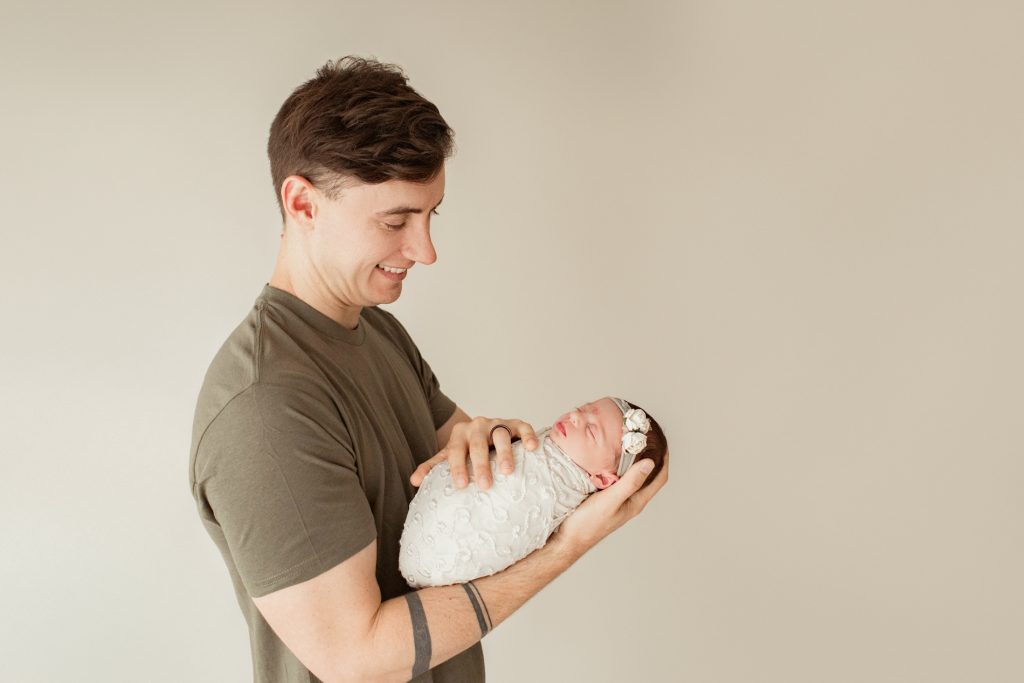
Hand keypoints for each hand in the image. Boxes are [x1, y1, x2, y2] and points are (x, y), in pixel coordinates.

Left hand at [409, 416, 538, 490]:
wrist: (483, 430)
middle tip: (484, 486)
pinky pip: (522, 426)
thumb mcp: (448, 456)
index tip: (460, 485)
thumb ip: (433, 468)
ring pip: (500, 435)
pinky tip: (531, 448)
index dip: (457, 468)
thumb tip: (414, 481)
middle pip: (478, 445)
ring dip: (504, 453)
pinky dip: (527, 435)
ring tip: (507, 472)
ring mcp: (497, 423)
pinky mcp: (515, 423)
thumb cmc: (466, 449)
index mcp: (459, 434)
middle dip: (481, 465)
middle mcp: (477, 426)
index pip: (455, 451)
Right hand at [552, 449, 669, 556]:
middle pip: (648, 475)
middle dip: (650, 456)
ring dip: (633, 459)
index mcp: (636, 502)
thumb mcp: (611, 500)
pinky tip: (608, 456)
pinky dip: (617, 464)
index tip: (662, 441)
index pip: (659, 478)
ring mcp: (617, 499)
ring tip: (628, 441)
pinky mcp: (604, 497)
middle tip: (644, 436)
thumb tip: (650, 463)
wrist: (568, 539)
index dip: (664, 460)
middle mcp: (630, 500)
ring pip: (631, 475)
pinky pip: (616, 477)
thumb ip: (630, 483)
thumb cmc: (589, 524)